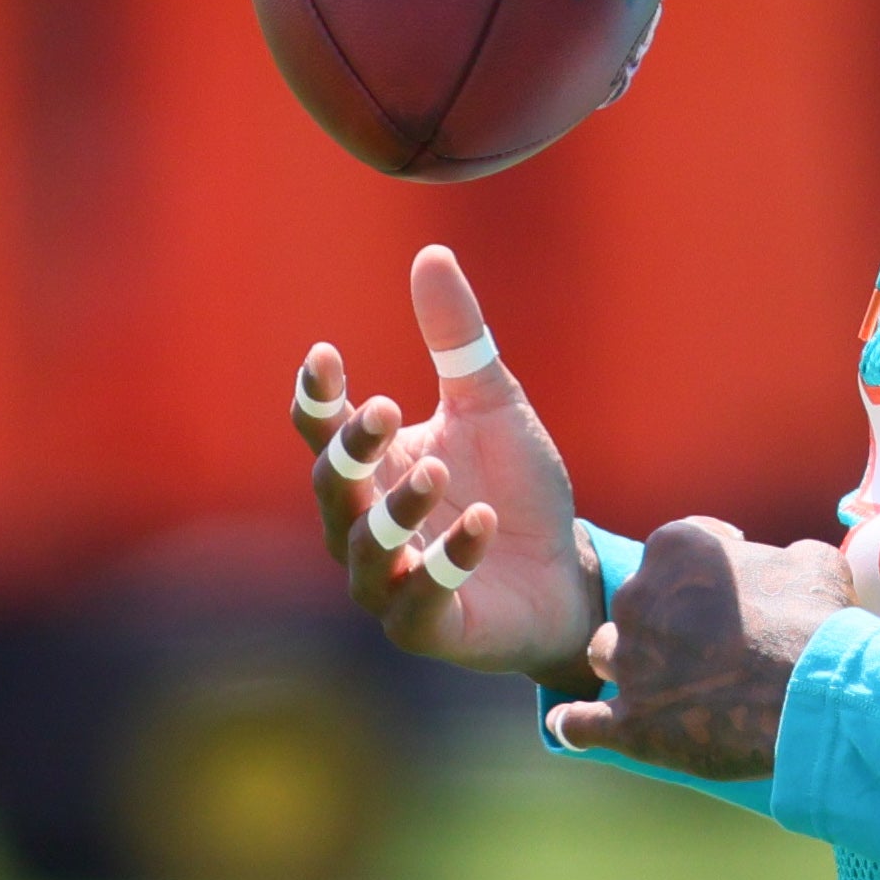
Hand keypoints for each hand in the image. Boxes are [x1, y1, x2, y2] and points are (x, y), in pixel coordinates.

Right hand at [295, 247, 602, 684]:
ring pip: (369, 548)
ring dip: (398, 509)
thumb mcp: (491, 404)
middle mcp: (362, 526)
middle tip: (384, 409)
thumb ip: (457, 340)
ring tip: (435, 471)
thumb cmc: (513, 489)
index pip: (323, 431)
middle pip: (333, 488)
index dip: (317, 397)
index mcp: (370, 470)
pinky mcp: (427, 625)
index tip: (326, 355)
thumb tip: (430, 253)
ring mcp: (389, 581)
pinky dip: (449, 559)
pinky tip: (482, 522)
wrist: (562, 573)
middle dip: (352, 451)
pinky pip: (425, 594)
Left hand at [550, 517, 853, 781]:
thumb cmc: (819, 622)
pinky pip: (579, 724)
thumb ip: (782, 558)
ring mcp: (629, 661)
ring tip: (663, 687)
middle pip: (634, 606)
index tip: (725, 601)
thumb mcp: (813, 563)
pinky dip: (575, 725)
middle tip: (705, 649)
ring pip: (605, 655)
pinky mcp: (628, 722)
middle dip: (662, 623)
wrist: (818, 693)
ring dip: (629, 665)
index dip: (700, 579)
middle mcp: (638, 597)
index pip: (671, 554)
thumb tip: (786, 566)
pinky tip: (572, 728)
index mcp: (676, 548)